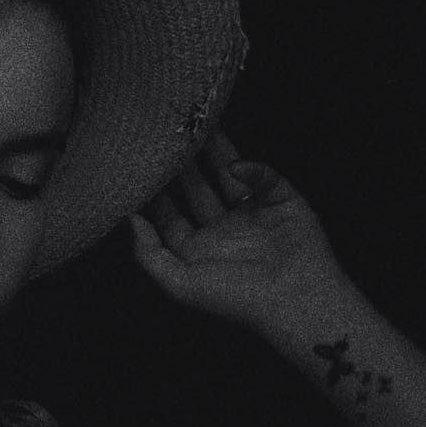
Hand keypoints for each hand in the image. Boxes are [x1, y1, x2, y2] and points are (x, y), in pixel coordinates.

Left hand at [127, 127, 349, 329]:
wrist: (295, 299)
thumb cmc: (237, 298)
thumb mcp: (181, 283)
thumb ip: (149, 254)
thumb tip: (130, 219)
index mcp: (197, 251)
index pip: (169, 215)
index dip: (155, 193)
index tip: (139, 168)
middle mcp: (223, 231)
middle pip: (196, 189)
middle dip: (182, 166)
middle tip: (167, 138)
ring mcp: (252, 214)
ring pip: (228, 175)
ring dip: (214, 153)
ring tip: (198, 128)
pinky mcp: (282, 201)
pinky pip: (263, 178)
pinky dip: (252, 169)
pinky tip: (236, 167)